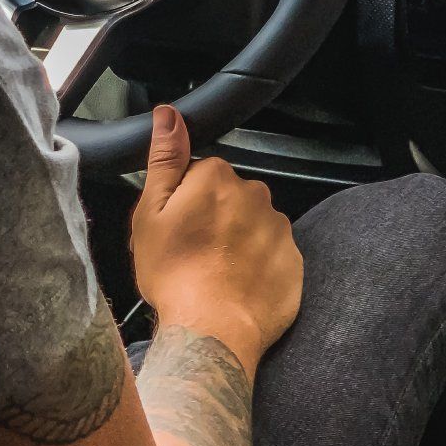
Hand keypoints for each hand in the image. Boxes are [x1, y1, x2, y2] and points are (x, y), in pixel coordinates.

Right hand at [130, 105, 302, 376]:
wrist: (212, 332)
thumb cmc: (174, 273)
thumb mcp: (150, 213)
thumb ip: (164, 158)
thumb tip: (169, 113)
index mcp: (216, 176)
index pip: (201, 173)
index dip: (186, 200)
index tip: (178, 227)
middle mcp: (255, 193)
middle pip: (231, 196)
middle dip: (216, 216)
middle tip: (193, 252)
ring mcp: (278, 228)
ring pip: (253, 224)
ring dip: (239, 240)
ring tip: (216, 273)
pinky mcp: (294, 262)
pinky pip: (273, 253)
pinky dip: (259, 265)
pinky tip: (239, 286)